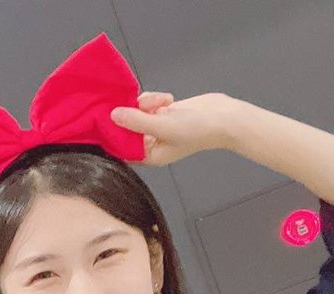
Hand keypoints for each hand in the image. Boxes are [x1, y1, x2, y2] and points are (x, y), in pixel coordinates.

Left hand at [111, 92, 246, 165]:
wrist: (224, 117)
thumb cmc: (198, 129)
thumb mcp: (164, 126)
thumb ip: (137, 121)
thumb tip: (113, 115)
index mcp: (150, 155)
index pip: (123, 146)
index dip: (114, 132)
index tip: (108, 116)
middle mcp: (150, 143)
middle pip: (128, 127)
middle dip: (132, 113)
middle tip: (138, 104)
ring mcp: (156, 127)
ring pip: (136, 111)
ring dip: (146, 103)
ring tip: (163, 101)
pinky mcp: (162, 112)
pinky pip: (147, 103)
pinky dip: (154, 99)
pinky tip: (169, 99)